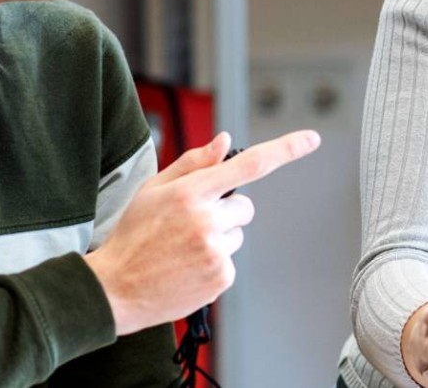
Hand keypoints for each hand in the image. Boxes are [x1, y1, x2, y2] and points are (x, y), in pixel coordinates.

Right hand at [85, 130, 320, 334]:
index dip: (285, 150)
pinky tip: (187, 266)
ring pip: (238, 234)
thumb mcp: (153, 190)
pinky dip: (214, 262)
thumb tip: (224, 143)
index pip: (248, 165)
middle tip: (191, 224)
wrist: (116, 288)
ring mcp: (215, 250)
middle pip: (245, 206)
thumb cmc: (133, 234)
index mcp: (189, 192)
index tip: (311, 139)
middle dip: (226, 210)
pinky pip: (231, 260)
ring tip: (183, 249)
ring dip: (219, 237)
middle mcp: (206, 219)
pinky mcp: (220, 277)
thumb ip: (192, 164)